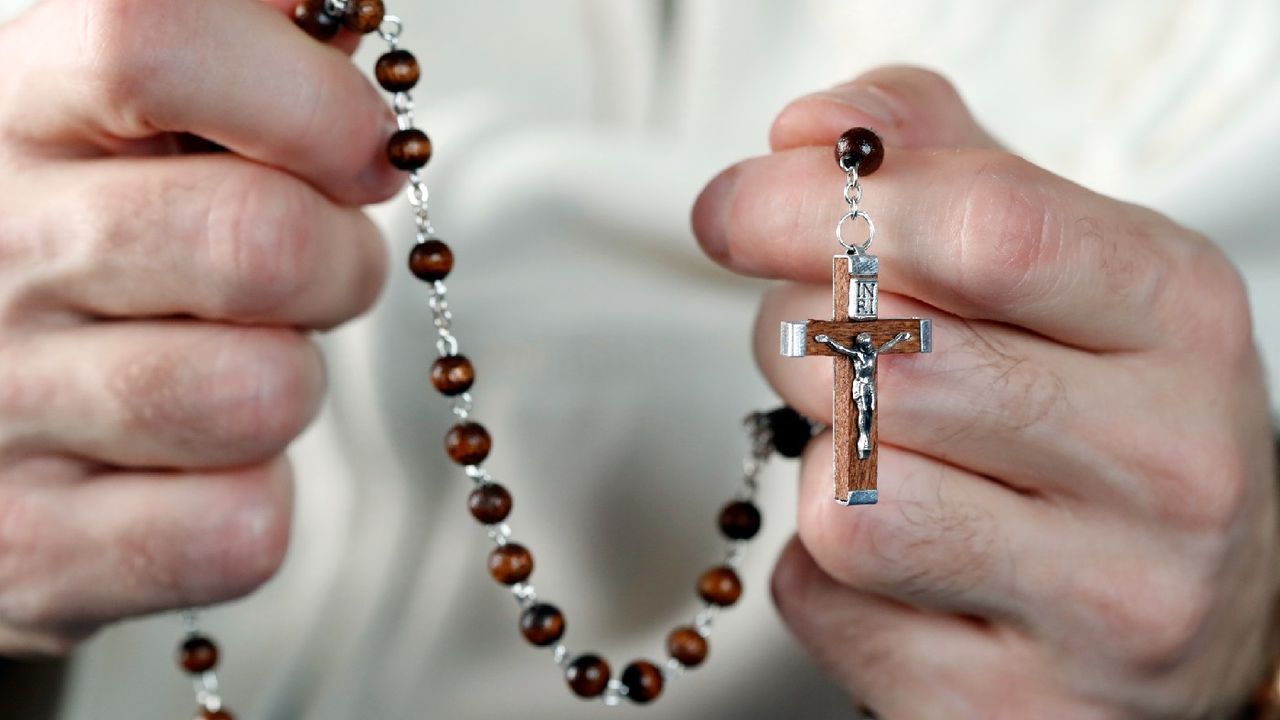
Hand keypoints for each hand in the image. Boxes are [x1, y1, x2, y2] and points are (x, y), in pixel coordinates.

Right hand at [0, 0, 397, 653]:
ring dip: (291, 385)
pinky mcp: (34, 550)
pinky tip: (191, 472)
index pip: (150, 40)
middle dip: (338, 265)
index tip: (362, 150)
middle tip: (312, 273)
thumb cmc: (87, 246)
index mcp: (12, 109)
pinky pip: (242, 529)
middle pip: (257, 242)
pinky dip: (252, 503)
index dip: (306, 98)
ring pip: (265, 395)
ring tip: (229, 368)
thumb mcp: (119, 114)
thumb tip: (347, 3)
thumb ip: (229, 39)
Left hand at [694, 67, 1279, 718]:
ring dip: (817, 462)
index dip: (818, 206)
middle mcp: (1169, 468)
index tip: (734, 208)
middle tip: (824, 343)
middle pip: (887, 364)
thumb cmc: (1093, 425)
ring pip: (847, 502)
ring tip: (876, 456)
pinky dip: (819, 571)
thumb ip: (945, 171)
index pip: (983, 230)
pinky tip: (900, 566)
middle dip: (800, 335)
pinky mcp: (1017, 711)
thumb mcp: (1059, 273)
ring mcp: (1105, 608)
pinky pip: (825, 604)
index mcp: (1178, 320)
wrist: (1171, 616)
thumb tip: (809, 131)